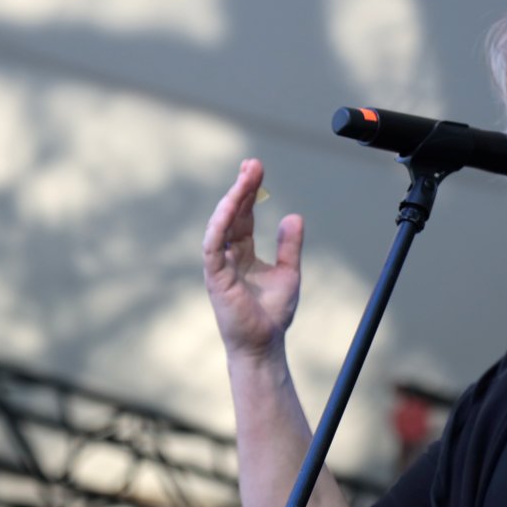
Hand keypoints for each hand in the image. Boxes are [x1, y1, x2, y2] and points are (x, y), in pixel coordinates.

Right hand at [202, 159, 303, 359]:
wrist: (264, 343)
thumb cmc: (272, 313)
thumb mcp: (288, 272)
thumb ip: (289, 245)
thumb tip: (293, 216)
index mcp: (242, 254)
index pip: (243, 216)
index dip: (249, 193)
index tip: (256, 169)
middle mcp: (227, 256)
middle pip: (232, 214)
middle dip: (241, 187)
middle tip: (252, 163)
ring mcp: (219, 265)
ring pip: (221, 224)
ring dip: (232, 199)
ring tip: (246, 176)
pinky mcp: (215, 276)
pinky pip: (213, 244)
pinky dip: (221, 223)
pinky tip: (232, 205)